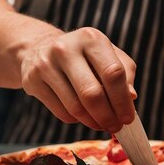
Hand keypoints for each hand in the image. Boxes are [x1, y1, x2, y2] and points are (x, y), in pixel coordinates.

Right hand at [20, 27, 136, 132]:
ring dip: (93, 122)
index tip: (128, 118)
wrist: (40, 49)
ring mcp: (46, 63)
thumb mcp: (107, 54)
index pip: (113, 73)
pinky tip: (82, 116)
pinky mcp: (32, 80)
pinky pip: (61, 112)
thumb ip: (125, 72)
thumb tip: (131, 96)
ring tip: (101, 124)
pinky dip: (76, 120)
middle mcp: (66, 47)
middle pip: (92, 93)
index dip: (122, 100)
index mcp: (91, 38)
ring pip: (76, 107)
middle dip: (107, 116)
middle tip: (115, 127)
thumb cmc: (83, 55)